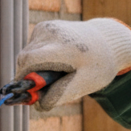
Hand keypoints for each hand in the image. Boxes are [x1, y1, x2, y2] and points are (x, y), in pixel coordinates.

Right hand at [14, 18, 130, 110]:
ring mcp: (46, 27)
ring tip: (57, 72)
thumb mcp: (85, 83)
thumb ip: (61, 94)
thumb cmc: (98, 65)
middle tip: (46, 88)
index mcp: (64, 47)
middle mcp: (51, 33)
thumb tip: (38, 104)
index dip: (23, 79)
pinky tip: (57, 60)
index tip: (28, 93)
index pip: (29, 61)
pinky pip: (32, 48)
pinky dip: (38, 58)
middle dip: (30, 77)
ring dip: (34, 68)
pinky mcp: (43, 27)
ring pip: (26, 54)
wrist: (107, 40)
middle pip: (25, 59)